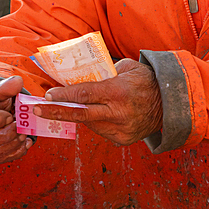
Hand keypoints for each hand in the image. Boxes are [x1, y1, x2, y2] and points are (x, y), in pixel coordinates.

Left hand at [35, 59, 162, 145]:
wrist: (170, 105)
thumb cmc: (146, 81)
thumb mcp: (127, 68)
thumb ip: (103, 74)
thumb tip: (78, 78)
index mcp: (118, 92)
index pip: (84, 96)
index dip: (63, 96)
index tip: (47, 95)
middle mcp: (118, 114)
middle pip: (80, 115)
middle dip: (56, 112)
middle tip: (37, 110)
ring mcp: (120, 130)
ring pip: (89, 123)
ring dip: (80, 115)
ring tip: (80, 105)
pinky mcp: (122, 140)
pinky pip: (100, 130)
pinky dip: (96, 122)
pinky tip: (102, 113)